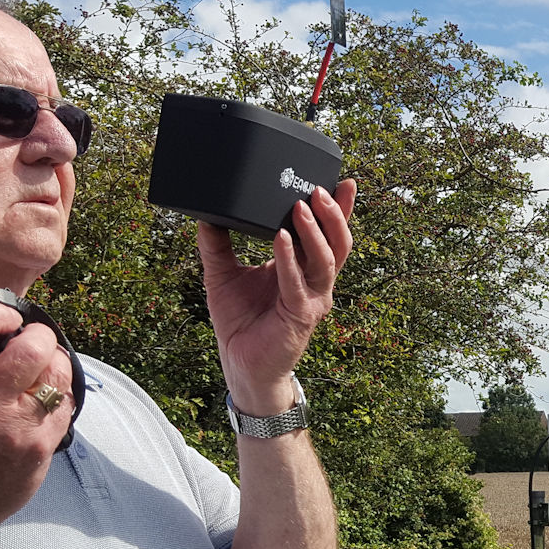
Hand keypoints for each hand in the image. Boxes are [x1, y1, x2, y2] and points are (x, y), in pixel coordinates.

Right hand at [0, 287, 75, 532]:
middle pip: (30, 349)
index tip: (4, 315)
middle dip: (37, 333)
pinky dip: (59, 392)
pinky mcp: (40, 448)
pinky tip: (44, 394)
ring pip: (56, 375)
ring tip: (42, 362)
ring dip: (54, 360)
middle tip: (30, 336)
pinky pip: (64, 405)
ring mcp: (16, 429)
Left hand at [197, 180, 356, 413]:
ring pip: (326, 260)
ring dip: (315, 231)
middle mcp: (314, 283)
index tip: (343, 181)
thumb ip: (217, 243)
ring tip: (301, 206)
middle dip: (334, 214)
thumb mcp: (223, 274)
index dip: (340, 210)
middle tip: (320, 188)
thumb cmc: (240, 323)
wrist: (241, 366)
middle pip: (338, 244)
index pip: (328, 235)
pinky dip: (289, 258)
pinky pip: (297, 283)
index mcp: (303, 269)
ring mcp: (312, 299)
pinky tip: (281, 238)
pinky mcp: (300, 316)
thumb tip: (205, 212)